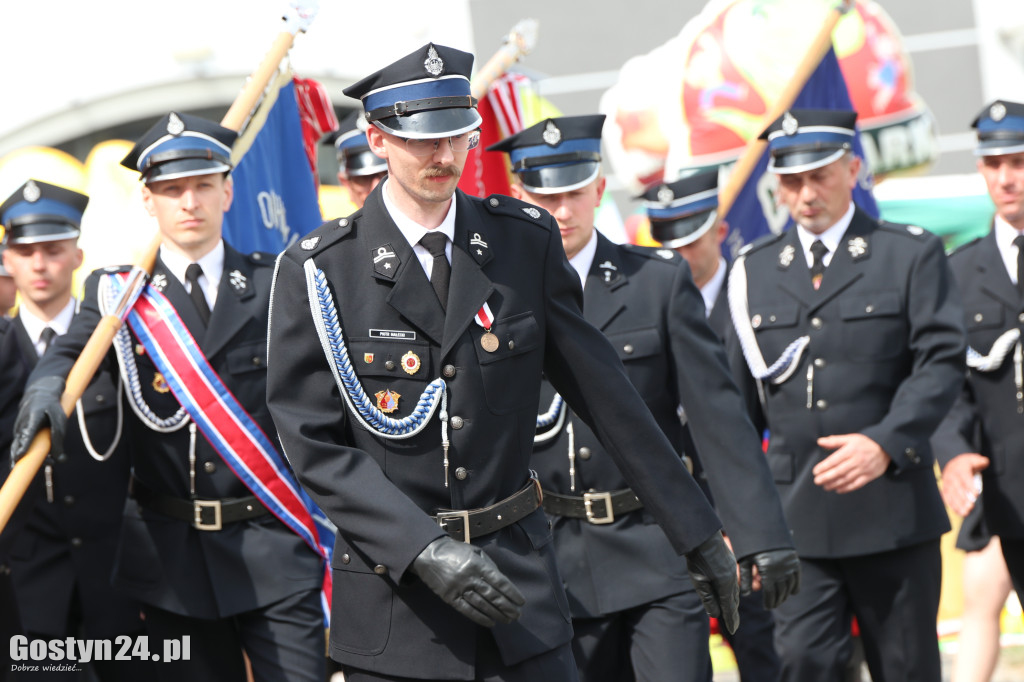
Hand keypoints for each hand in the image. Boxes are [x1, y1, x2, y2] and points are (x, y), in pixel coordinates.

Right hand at [10, 376, 66, 465]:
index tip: (18, 457)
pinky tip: (44, 458)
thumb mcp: (60, 419)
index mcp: (33, 417)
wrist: (39, 395)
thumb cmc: (52, 408)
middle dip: (29, 459)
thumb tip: (60, 459)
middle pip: (20, 446)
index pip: (27, 434)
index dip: (23, 446)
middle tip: (48, 463)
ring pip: (20, 448)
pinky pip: (22, 447)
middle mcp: (22, 425)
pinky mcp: (19, 435)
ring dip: (31, 458)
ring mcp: (18, 430)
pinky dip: (31, 454)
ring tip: (50, 461)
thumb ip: (59, 438)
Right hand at [410, 536, 525, 626]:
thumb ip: (488, 565)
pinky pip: (467, 610)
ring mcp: (459, 588)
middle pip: (492, 595)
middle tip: (517, 615)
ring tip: (507, 620)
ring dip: (496, 614)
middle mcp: (470, 577)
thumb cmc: (455, 551)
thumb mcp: (474, 551)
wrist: (429, 555)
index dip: (511, 593)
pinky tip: (490, 622)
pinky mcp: (450, 598)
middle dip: (507, 607)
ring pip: (481, 605)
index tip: (521, 601)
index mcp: (477, 564)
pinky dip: (480, 617)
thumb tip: (501, 581)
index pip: (499, 581)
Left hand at [685, 532, 739, 634]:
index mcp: (725, 585)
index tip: (733, 630)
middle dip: (733, 614)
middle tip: (734, 625)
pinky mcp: (730, 564)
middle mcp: (732, 579)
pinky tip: (729, 593)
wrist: (703, 536)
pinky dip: (732, 592)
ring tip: (732, 612)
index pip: (729, 608)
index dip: (731, 620)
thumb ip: (708, 598)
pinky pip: (733, 583)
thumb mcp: (699, 581)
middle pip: (733, 601)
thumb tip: (715, 613)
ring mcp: (732, 571)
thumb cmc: (698, 559)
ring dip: (733, 603)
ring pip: (734, 592)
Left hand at [739, 549, 800, 609]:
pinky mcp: (794, 561)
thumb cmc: (752, 546)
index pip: (770, 593)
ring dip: (785, 595)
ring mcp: (789, 566)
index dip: (769, 602)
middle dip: (776, 601)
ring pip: (789, 587)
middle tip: (772, 605)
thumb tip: (745, 595)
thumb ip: (745, 578)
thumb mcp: (745, 561)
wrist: (765, 529)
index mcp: (767, 571)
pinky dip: (795, 587)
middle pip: (780, 592)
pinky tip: (792, 592)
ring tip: (780, 600)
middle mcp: (780, 570)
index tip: (767, 607)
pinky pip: (797, 578)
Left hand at [813, 433, 889, 492]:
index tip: (816, 471)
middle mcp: (857, 461)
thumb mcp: (850, 438)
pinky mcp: (869, 476)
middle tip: (817, 481)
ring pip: (847, 479)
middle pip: (839, 471)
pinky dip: (847, 488)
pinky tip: (838, 490)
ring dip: (834, 484)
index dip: (824, 467)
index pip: (834, 460)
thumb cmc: (865, 443)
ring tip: (825, 486)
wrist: (885, 448)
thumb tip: (820, 441)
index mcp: (850, 450)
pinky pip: (856, 484)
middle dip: (826, 477)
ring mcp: (863, 469)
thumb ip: (834, 441)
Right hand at [940, 453, 988, 516]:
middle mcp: (952, 476)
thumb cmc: (966, 464)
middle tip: (970, 506)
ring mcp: (947, 483)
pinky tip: (958, 511)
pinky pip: (947, 498)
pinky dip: (952, 505)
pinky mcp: (945, 489)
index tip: (975, 494)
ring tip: (965, 512)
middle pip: (957, 488)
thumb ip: (980, 461)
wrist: (953, 464)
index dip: (969, 486)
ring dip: (958, 504)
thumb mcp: (974, 459)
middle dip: (963, 498)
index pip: (964, 478)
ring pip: (951, 495)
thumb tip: (985, 462)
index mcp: (960, 468)